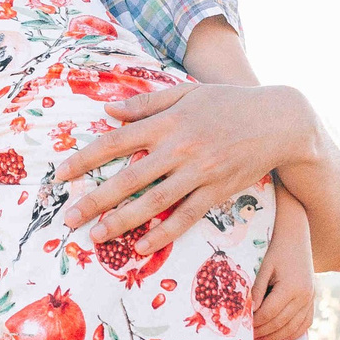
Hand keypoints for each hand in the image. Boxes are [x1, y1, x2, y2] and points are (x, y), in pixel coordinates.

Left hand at [53, 83, 321, 250]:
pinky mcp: (218, 191)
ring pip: (154, 202)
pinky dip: (164, 233)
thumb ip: (146, 103)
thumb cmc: (228, 104)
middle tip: (67, 219)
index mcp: (168, 122)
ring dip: (123, 221)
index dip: (86, 159)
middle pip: (129, 178)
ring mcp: (200, 172)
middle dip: (95, 199)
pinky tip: (142, 246)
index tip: (61, 175)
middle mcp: (180, 148)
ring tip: (96, 237)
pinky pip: (187, 217)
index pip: (116, 141)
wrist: (279, 121)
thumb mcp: (186, 93)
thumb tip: (107, 111)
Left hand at [253, 240, 314, 339]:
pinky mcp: (312, 299)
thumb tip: (248, 313)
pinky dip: (294, 333)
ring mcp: (310, 298)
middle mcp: (304, 295)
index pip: (269, 313)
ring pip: (293, 326)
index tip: (243, 328)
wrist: (296, 237)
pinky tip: (281, 339)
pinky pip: (305, 322)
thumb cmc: (275, 251)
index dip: (255, 323)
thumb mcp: (263, 268)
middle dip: (263, 333)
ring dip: (276, 336)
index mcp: (291, 287)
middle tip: (248, 339)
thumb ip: (256, 290)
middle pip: (281, 323)